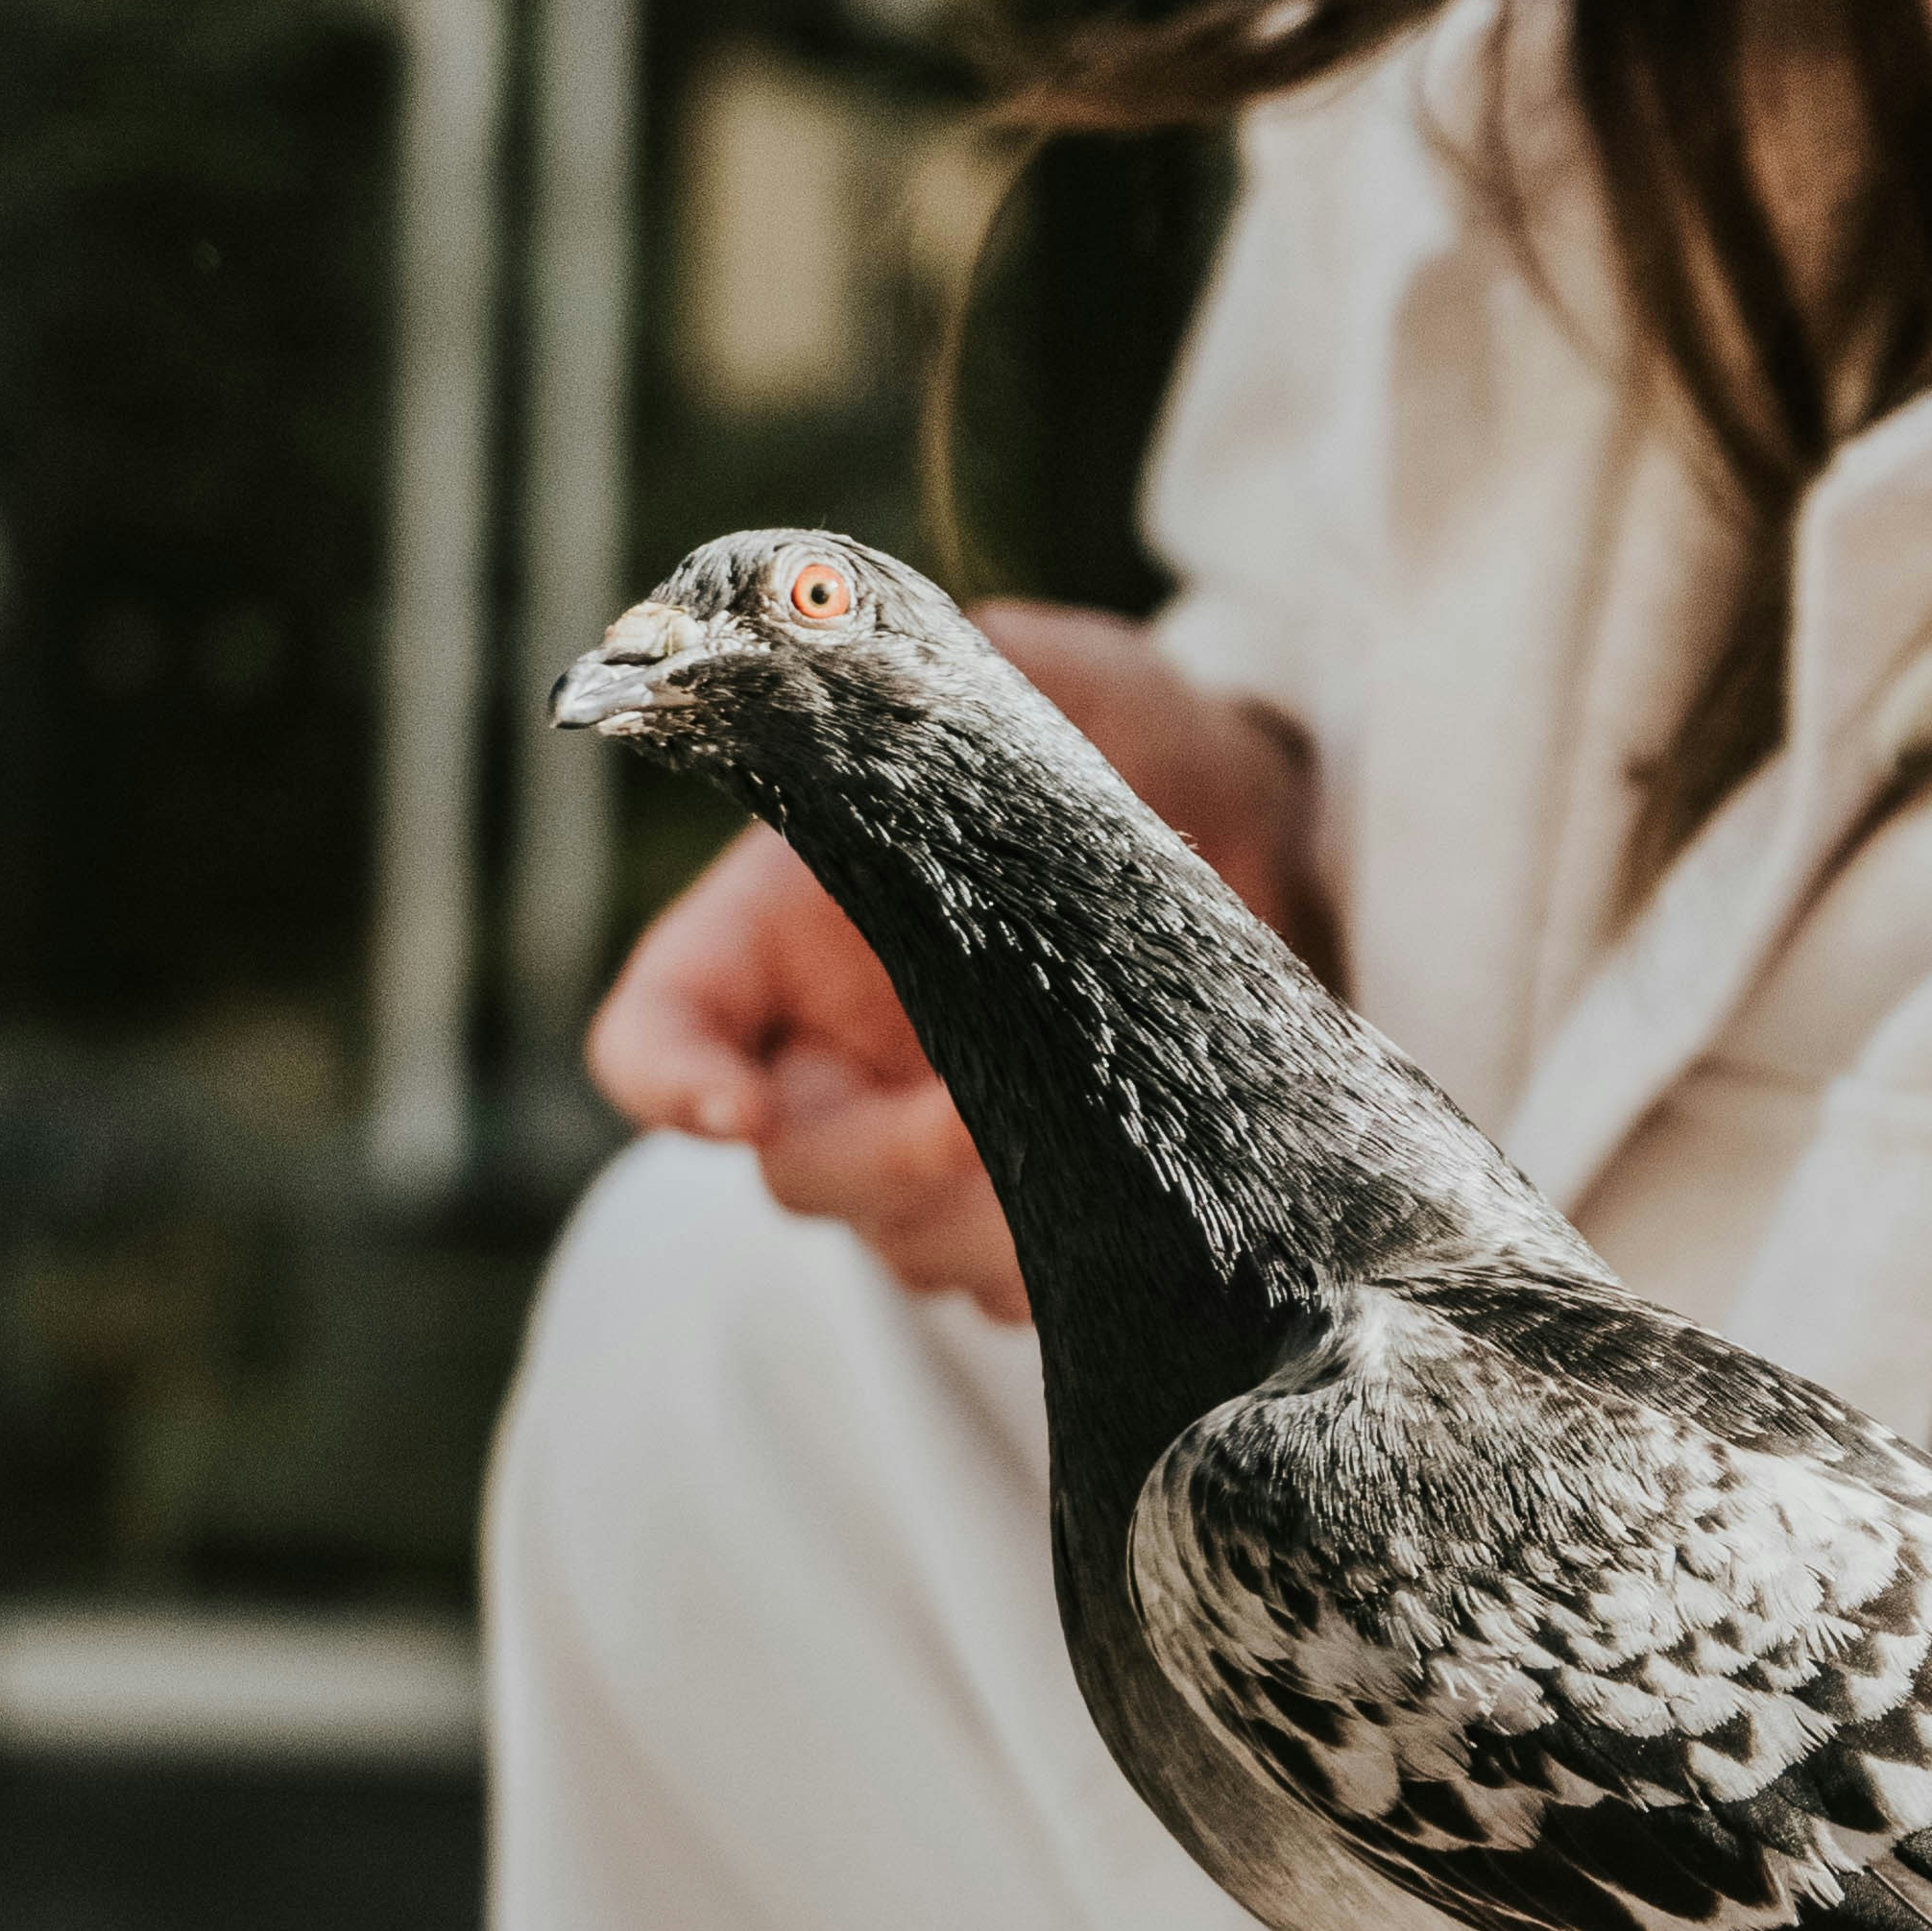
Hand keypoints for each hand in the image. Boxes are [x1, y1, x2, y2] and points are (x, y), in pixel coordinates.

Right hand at [584, 605, 1322, 1313]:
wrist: (1276, 837)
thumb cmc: (1132, 737)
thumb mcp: (1044, 674)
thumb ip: (942, 670)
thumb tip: (830, 641)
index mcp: (787, 930)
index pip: (656, 1031)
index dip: (665, 1080)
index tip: (730, 1109)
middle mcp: (840, 1051)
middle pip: (791, 1169)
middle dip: (880, 1159)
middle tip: (973, 1119)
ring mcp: (930, 1142)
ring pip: (902, 1246)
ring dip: (980, 1222)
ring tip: (1088, 1137)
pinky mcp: (1028, 1205)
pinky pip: (1006, 1289)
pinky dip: (1053, 1259)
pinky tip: (1130, 1189)